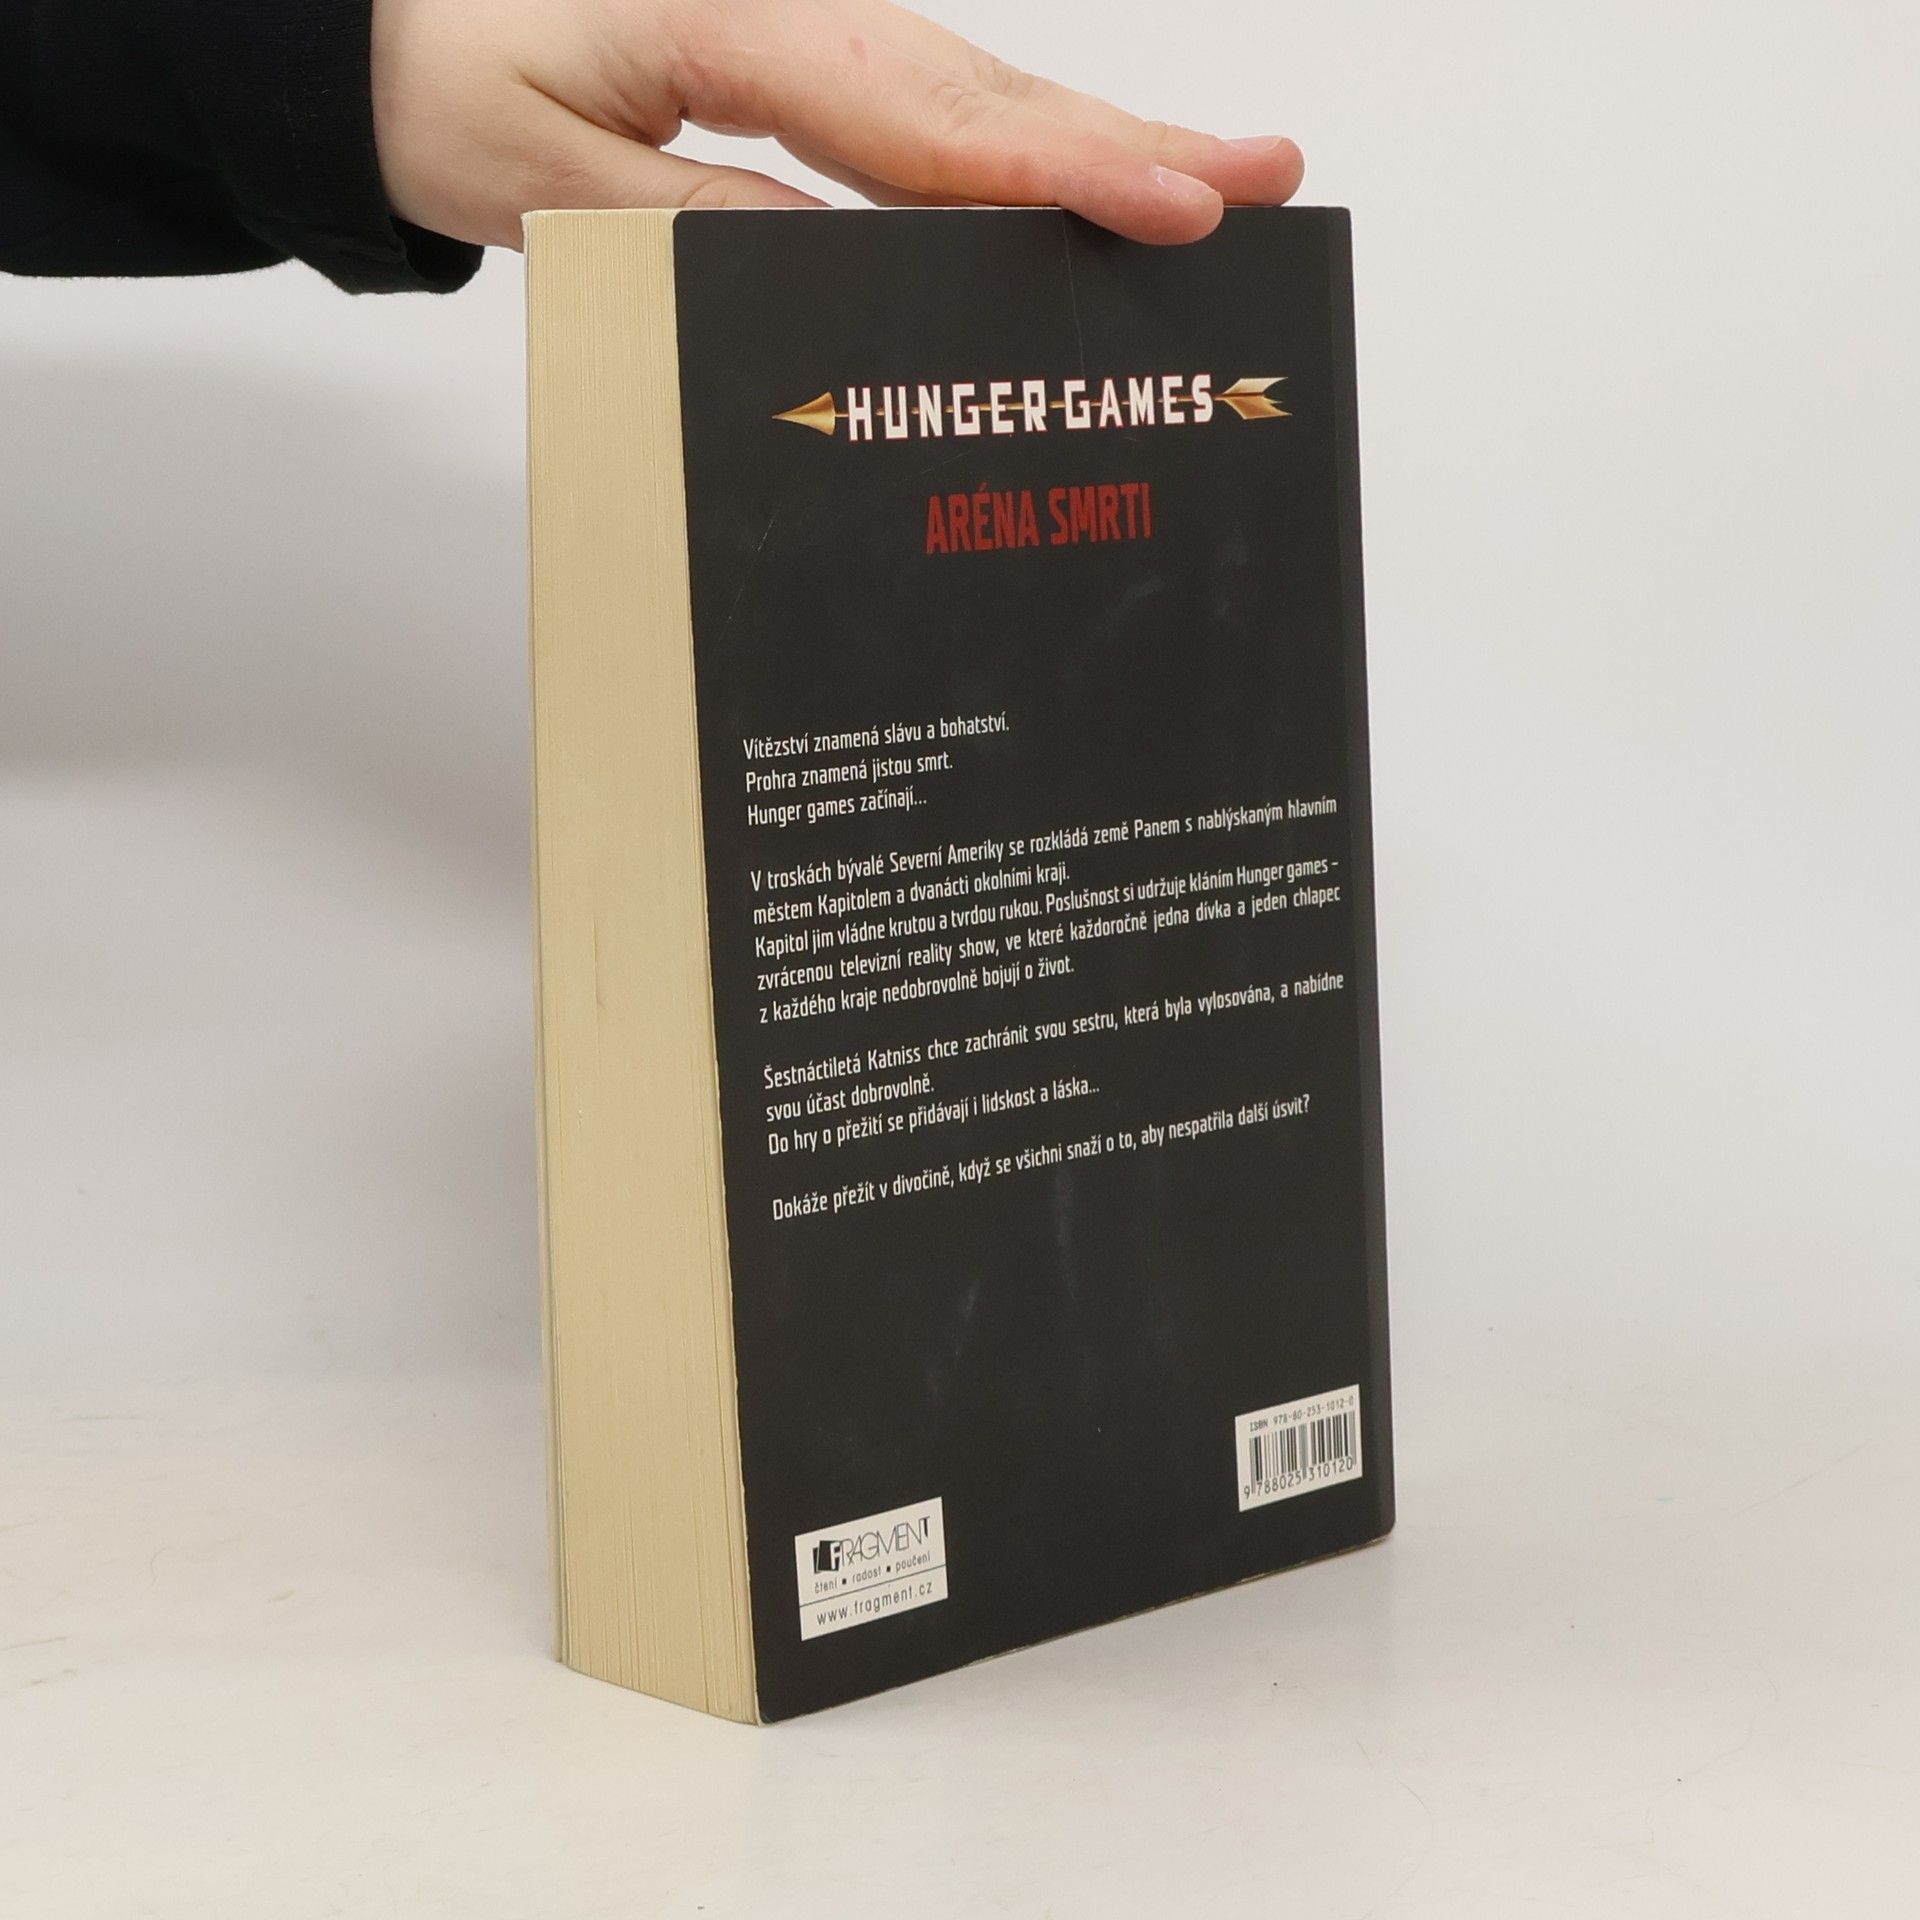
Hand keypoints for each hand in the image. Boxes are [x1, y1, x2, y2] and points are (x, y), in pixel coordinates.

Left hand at [371, 0, 1303, 249]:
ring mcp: (808, 28)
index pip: (923, 116)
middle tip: (1266, 178)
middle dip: (1129, 143)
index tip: (1169, 207)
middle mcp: (793, 7)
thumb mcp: (549, 181)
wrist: (376, 19)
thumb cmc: (438, 74)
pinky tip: (1083, 180)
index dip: (1055, 172)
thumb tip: (846, 275)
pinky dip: (1019, 150)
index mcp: (731, 15)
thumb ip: (706, 228)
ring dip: (1097, 146)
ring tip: (1218, 184)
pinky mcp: (805, 60)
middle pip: (985, 91)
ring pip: (975, 95)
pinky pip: (930, 110)